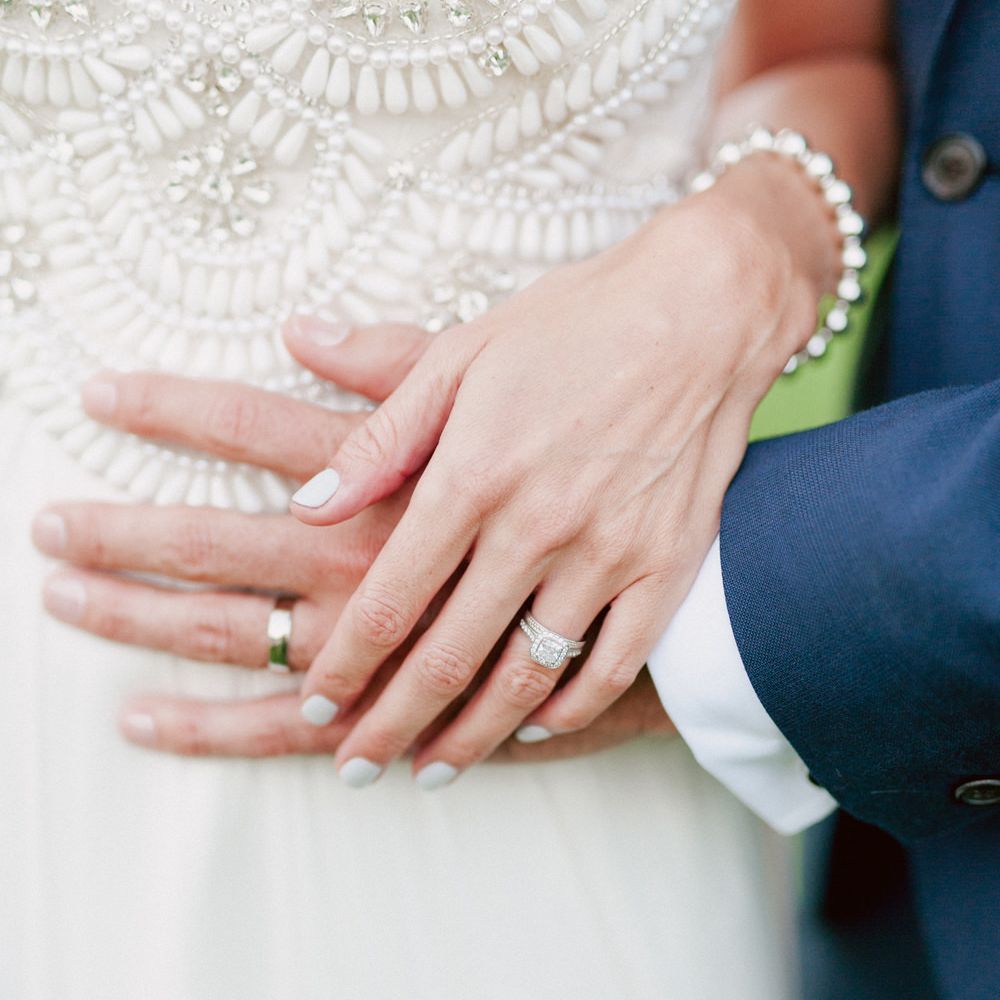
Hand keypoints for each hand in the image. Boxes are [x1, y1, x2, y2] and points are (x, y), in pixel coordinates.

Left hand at [33, 319, 675, 762]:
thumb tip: (307, 500)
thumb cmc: (573, 323)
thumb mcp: (461, 355)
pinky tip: (531, 729)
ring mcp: (606, 554)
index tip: (318, 700)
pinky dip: (568, 708)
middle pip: (448, 654)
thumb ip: (380, 434)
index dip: (346, 660)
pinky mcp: (664, 566)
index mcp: (472, 473)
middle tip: (356, 765)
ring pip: (525, 677)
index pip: (389, 595)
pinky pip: (611, 663)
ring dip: (471, 734)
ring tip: (431, 769)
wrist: (700, 313)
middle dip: (391, 720)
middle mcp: (535, 527)